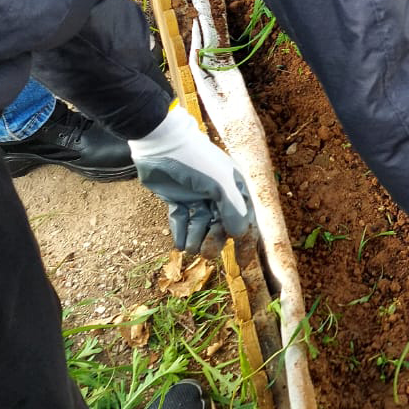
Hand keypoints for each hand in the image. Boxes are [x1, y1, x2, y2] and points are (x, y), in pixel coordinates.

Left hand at [129, 105, 256, 256]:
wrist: (161, 146)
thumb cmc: (197, 162)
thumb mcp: (220, 185)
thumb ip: (233, 211)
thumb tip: (241, 235)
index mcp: (235, 188)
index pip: (246, 220)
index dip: (246, 242)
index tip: (243, 262)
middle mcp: (219, 194)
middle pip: (222, 227)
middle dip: (214, 241)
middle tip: (204, 252)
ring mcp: (198, 197)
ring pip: (201, 227)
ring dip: (196, 240)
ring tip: (189, 247)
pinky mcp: (178, 199)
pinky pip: (183, 222)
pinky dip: (181, 233)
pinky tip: (179, 243)